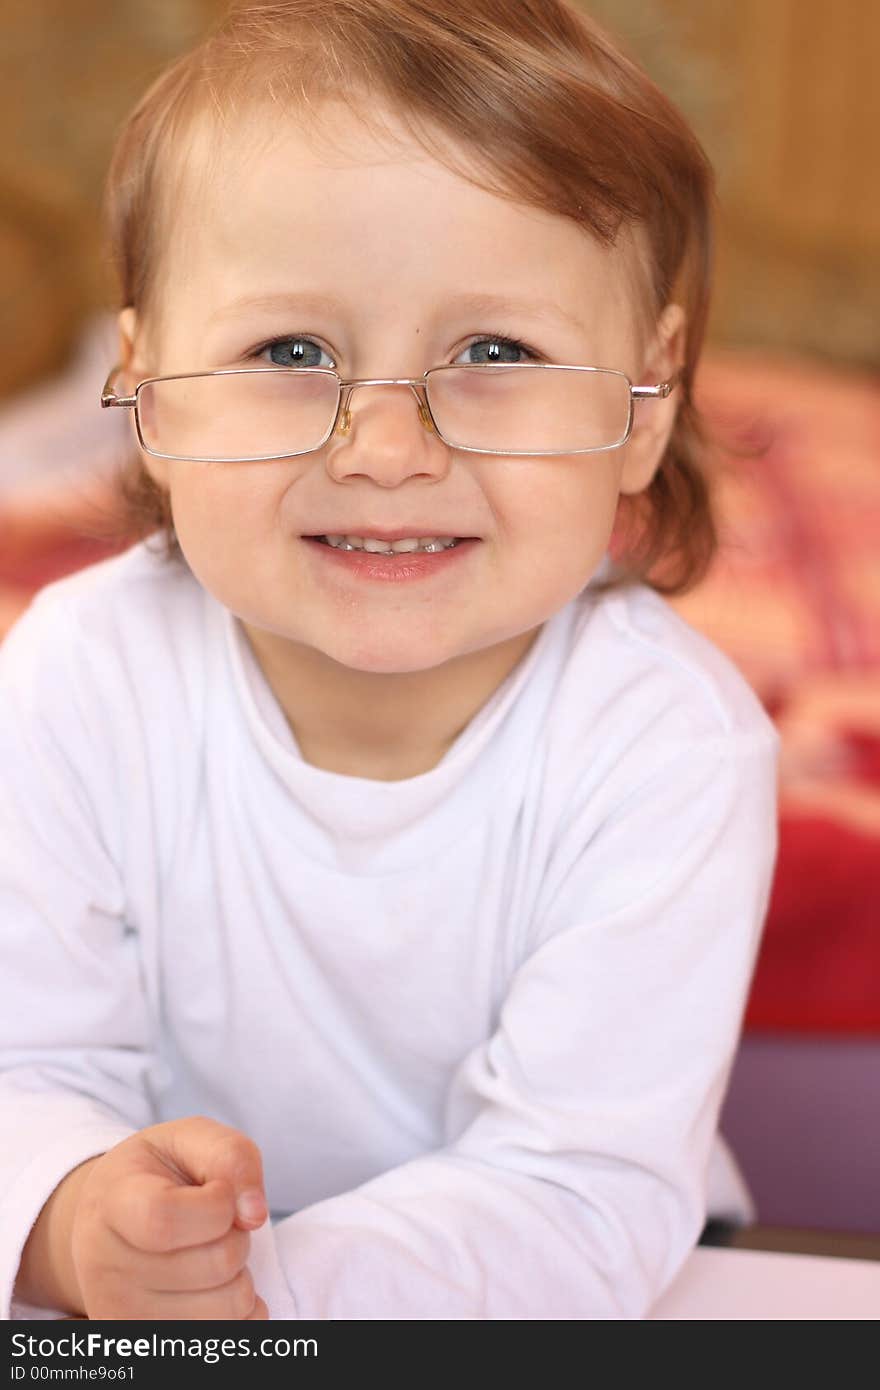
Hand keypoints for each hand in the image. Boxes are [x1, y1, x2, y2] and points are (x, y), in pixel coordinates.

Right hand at [67, 1116, 270, 1318]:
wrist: (110, 1216)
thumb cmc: (158, 1173)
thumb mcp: (191, 1139)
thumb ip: (231, 1157)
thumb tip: (254, 1214)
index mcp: (113, 1203)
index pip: (165, 1219)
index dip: (215, 1206)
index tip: (218, 1191)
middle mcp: (107, 1267)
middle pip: (214, 1264)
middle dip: (238, 1235)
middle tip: (218, 1222)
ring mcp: (123, 1313)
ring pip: (228, 1306)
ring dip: (240, 1273)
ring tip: (210, 1252)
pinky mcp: (145, 1339)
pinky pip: (226, 1335)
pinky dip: (240, 1308)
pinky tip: (215, 1285)